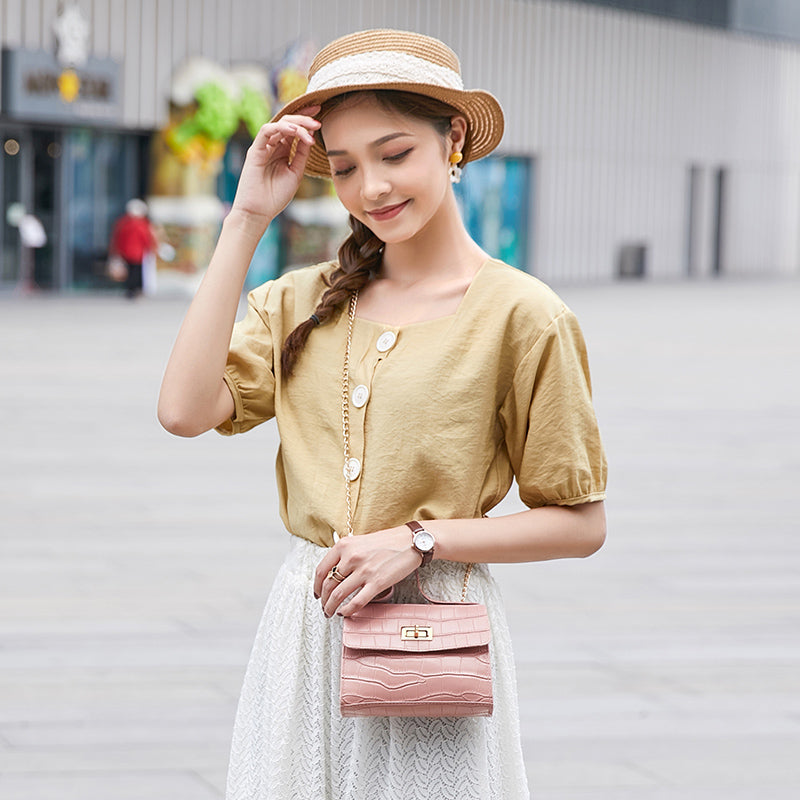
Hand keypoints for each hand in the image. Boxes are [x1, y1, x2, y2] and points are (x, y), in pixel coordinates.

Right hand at [229, 107, 320, 233]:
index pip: (294, 129)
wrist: (258, 212)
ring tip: (311, 128)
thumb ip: (301, 154)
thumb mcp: (295, 173)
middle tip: (318, 121)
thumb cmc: (275, 196)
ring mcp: (263, 147)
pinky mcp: (254, 151)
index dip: (306, 119)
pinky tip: (294, 131)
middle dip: (304, 118)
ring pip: (279, 124)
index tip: (321, 112)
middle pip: (288, 122)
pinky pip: (266, 131)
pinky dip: (281, 128)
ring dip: (297, 123)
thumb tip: (310, 135)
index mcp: (281, 150)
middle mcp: (272, 146)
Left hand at [313, 526, 422, 616]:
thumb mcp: (360, 541)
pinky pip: (356, 602)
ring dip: (331, 607)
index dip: (316, 585)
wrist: (411, 541)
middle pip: (328, 584)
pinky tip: (345, 613)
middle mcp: (352, 557)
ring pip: (338, 595)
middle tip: (324, 606)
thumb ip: (346, 554)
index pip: (321, 569)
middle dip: (323, 600)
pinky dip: (347, 610)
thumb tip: (333, 573)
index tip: (317, 593)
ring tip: (331, 612)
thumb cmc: (388, 541)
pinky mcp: (377, 583)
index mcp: (345, 545)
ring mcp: (364, 570)